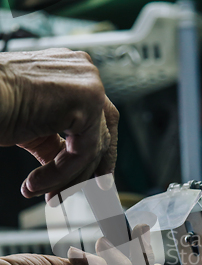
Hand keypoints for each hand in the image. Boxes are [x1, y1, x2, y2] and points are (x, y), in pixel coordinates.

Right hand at [0, 48, 118, 201]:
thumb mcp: (33, 126)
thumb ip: (56, 143)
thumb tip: (71, 169)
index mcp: (74, 73)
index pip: (100, 116)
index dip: (99, 150)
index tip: (97, 176)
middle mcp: (85, 74)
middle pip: (104, 131)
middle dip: (93, 168)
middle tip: (81, 192)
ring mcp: (88, 86)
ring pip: (92, 147)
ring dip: (67, 178)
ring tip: (43, 192)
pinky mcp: (86, 104)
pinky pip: (82, 153)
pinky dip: (60, 173)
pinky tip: (35, 183)